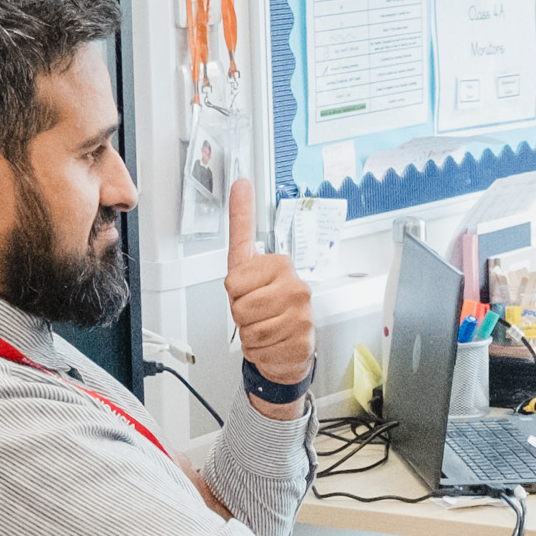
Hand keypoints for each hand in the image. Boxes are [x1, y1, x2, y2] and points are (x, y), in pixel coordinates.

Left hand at [225, 183, 312, 410]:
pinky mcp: (302, 341)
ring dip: (250, 334)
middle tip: (257, 312)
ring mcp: (301, 315)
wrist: (289, 342)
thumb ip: (242, 225)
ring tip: (265, 326)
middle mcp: (295, 287)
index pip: (234, 281)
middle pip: (239, 308)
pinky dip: (260, 351)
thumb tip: (241, 184)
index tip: (248, 278)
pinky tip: (273, 341)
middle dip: (241, 315)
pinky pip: (260, 349)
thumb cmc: (265, 302)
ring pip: (249, 330)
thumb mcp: (246, 264)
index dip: (234, 291)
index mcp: (280, 265)